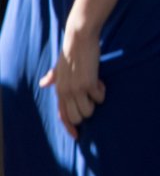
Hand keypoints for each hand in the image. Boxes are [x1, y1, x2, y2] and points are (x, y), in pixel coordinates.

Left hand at [39, 17, 105, 138]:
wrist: (79, 39)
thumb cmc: (71, 52)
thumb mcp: (59, 67)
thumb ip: (52, 77)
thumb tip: (43, 83)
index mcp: (59, 90)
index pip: (62, 116)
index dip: (70, 128)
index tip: (77, 136)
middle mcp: (66, 93)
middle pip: (77, 117)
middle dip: (86, 111)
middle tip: (90, 96)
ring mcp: (77, 89)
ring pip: (89, 110)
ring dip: (95, 101)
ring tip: (95, 86)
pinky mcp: (89, 84)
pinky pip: (99, 97)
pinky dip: (101, 91)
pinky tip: (99, 80)